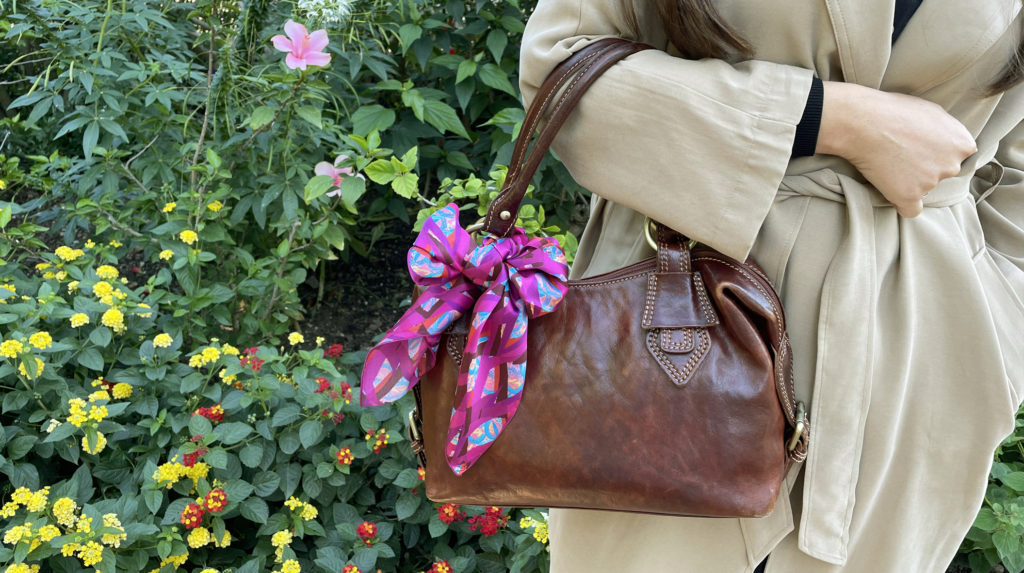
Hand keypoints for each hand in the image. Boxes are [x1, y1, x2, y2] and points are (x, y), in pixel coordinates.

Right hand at [816, 81, 976, 217]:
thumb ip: (947, 131)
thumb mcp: (933, 111)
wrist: (863, 121)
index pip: (957, 157)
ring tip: (889, 164)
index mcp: (962, 143)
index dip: (938, 153)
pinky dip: (902, 204)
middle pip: (943, 175)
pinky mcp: (909, 196)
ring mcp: (931, 182)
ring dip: (910, 182)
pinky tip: (892, 192)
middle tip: (902, 156)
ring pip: (924, 190)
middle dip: (926, 168)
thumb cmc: (893, 111)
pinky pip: (910, 210)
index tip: (922, 149)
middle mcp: (951, 165)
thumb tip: (948, 143)